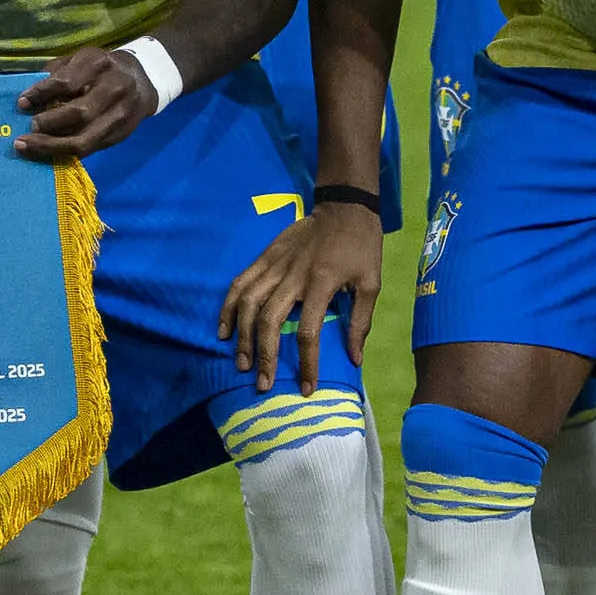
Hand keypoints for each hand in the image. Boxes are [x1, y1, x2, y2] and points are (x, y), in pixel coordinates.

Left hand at [15, 48, 157, 162]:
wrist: (142, 82)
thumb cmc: (100, 69)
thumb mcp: (79, 60)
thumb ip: (55, 74)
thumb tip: (28, 97)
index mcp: (99, 64)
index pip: (66, 82)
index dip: (41, 93)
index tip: (21, 103)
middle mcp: (114, 88)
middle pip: (78, 113)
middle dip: (48, 124)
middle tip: (25, 131)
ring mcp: (120, 115)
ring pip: (84, 139)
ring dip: (52, 146)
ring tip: (28, 147)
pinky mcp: (120, 135)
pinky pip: (90, 149)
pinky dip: (65, 153)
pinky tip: (47, 153)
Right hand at [219, 200, 384, 385]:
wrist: (343, 207)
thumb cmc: (361, 247)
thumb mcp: (371, 284)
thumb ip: (359, 322)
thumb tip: (355, 359)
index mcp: (322, 284)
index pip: (308, 332)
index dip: (306, 363)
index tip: (305, 387)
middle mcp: (293, 276)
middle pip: (270, 321)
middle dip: (264, 355)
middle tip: (263, 383)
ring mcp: (275, 265)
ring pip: (249, 303)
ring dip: (243, 336)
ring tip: (242, 363)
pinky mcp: (264, 257)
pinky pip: (240, 283)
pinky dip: (228, 307)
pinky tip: (224, 330)